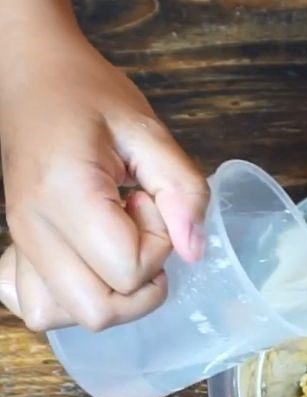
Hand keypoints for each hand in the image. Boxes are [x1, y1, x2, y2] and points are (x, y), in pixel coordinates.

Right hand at [0, 13, 208, 331]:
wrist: (27, 75)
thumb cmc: (88, 96)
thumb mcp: (149, 131)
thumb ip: (182, 190)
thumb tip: (194, 251)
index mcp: (66, 194)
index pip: (127, 271)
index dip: (157, 247)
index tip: (150, 205)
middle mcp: (33, 228)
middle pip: (97, 312)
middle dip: (138, 288)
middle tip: (141, 237)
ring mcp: (18, 243)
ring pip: (60, 317)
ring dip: (106, 299)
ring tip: (114, 248)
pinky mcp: (14, 250)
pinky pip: (35, 305)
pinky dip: (67, 300)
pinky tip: (86, 264)